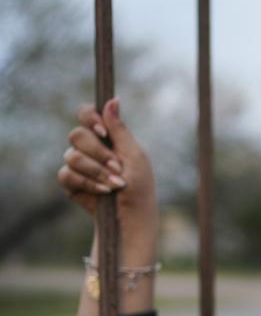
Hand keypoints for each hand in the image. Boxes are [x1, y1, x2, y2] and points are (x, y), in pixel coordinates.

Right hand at [57, 98, 156, 232]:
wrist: (131, 215)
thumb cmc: (139, 186)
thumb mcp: (134, 154)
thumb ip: (120, 129)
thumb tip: (112, 100)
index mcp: (106, 137)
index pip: (86, 114)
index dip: (90, 119)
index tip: (104, 133)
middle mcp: (89, 148)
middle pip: (77, 135)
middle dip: (99, 153)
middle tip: (117, 167)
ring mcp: (78, 164)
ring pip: (72, 155)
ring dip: (97, 171)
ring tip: (115, 183)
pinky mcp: (70, 182)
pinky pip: (66, 174)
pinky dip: (87, 183)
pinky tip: (103, 191)